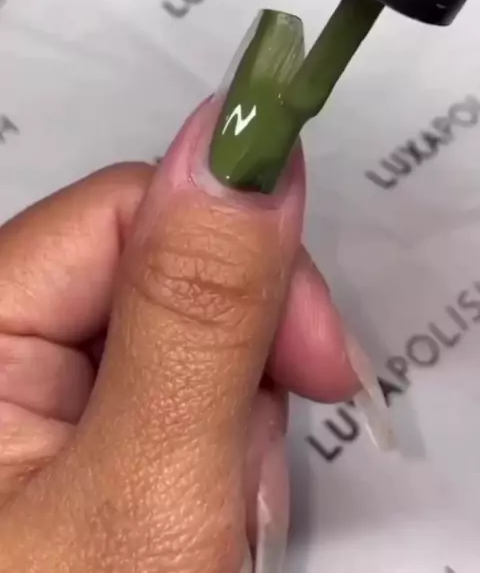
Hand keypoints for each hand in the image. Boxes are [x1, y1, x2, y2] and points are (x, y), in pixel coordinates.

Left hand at [0, 100, 374, 571]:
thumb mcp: (146, 496)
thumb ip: (197, 310)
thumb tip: (238, 150)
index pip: (127, 208)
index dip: (237, 257)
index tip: (318, 348)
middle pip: (159, 270)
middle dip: (233, 363)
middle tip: (235, 473)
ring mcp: (29, 394)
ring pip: (179, 334)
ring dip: (225, 417)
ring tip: (207, 519)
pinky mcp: (69, 428)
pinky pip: (169, 388)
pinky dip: (208, 445)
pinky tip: (193, 516)